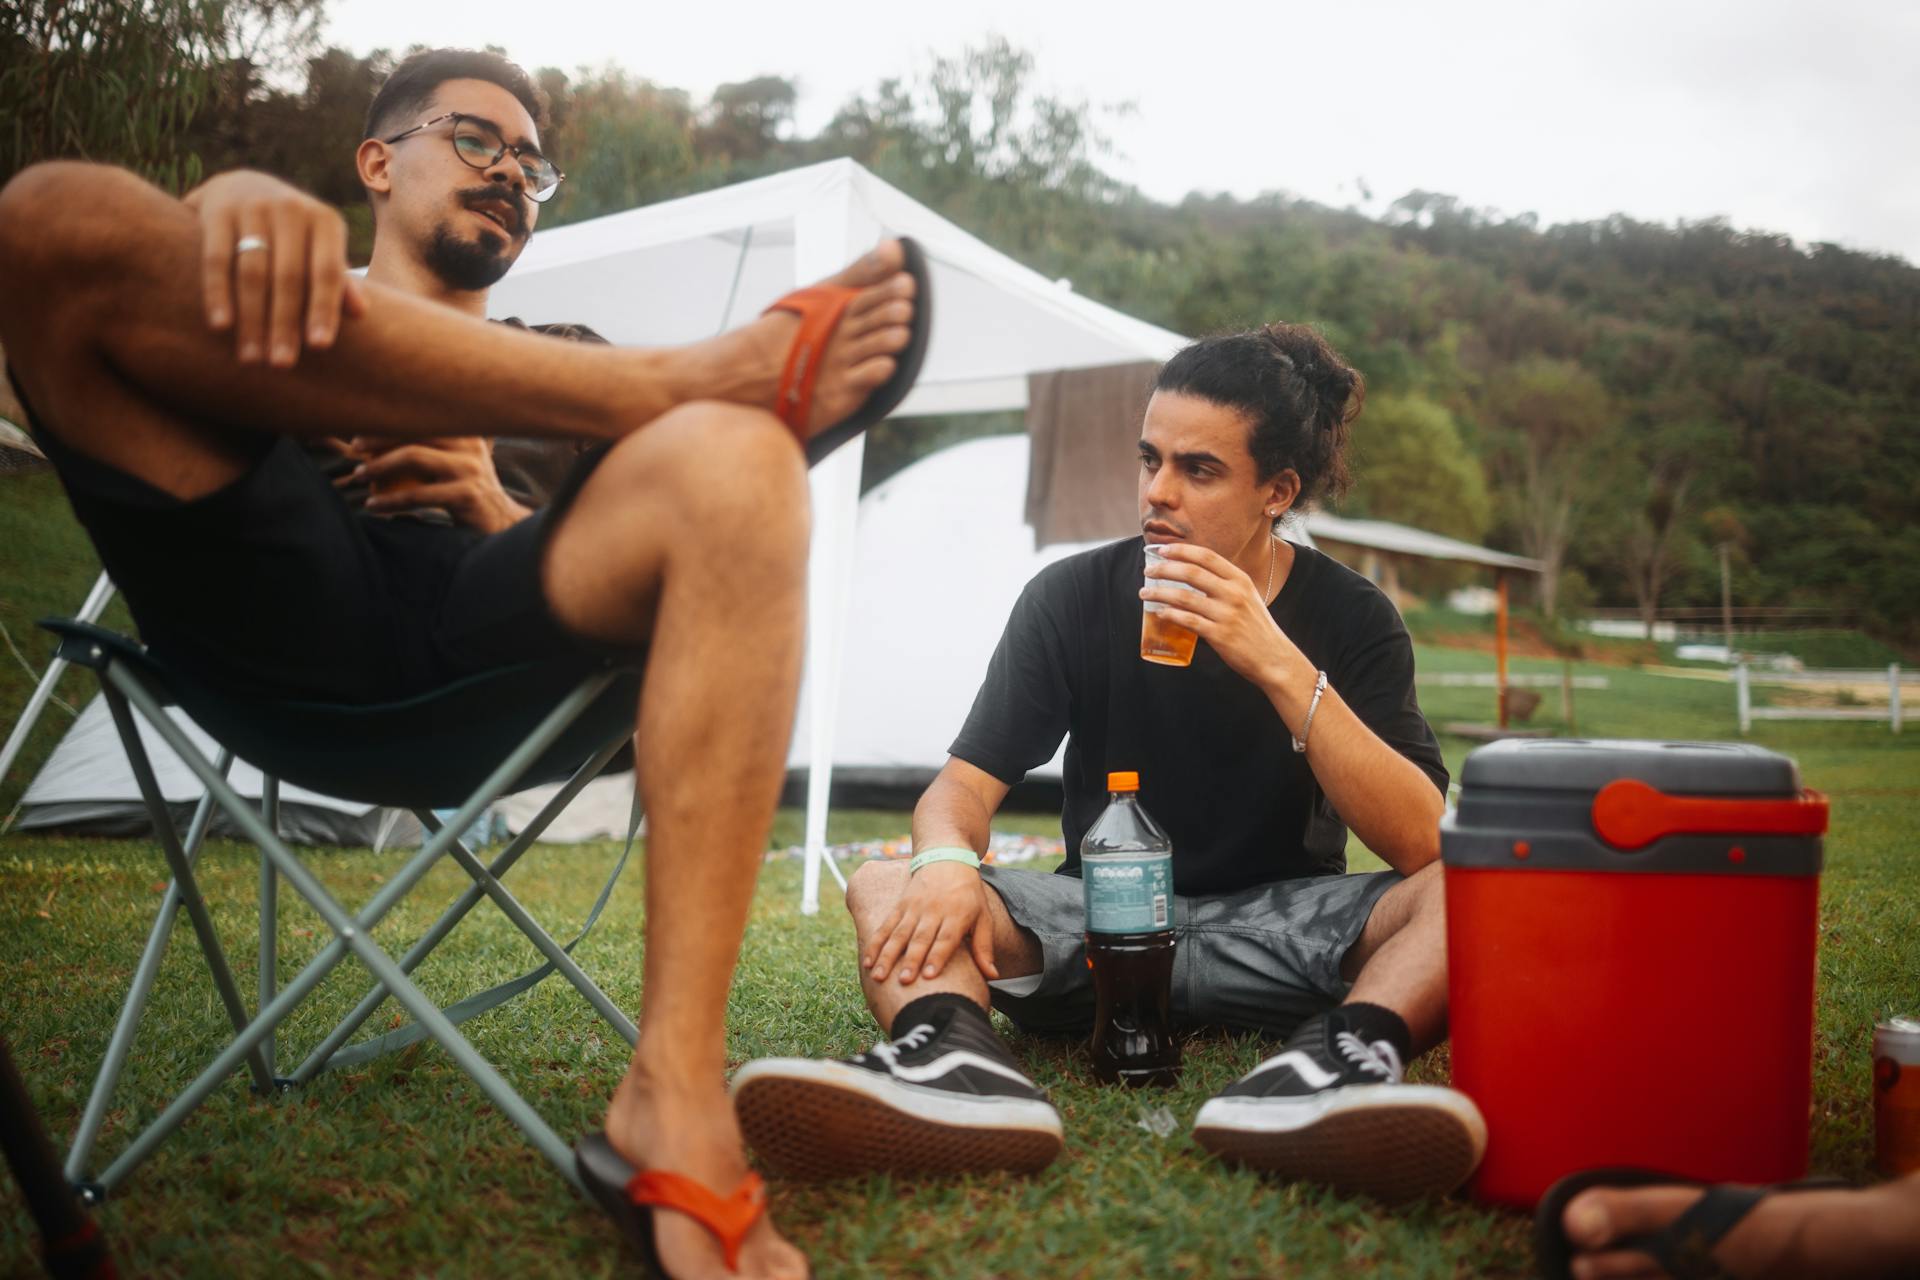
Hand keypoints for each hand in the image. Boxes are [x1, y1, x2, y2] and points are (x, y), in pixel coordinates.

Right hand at [183, 170, 368, 366]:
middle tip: (281, 365)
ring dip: (252, 319)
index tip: (319, 347)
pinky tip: (221, 327)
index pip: (328, 271)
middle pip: (289, 277)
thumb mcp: (320, 249)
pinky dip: (218, 294)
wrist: (242, 187)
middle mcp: (291, 208)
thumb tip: (362, 313)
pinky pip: (217, 259)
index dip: (324, 309)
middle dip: (285, 324)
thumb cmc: (294, 235)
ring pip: (252, 272)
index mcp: (325, 221)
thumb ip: (337, 279)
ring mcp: (252, 206)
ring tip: (251, 358)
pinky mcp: (217, 211)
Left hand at [345, 435, 530, 532]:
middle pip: (415, 430)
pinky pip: (417, 495)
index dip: (386, 421)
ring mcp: (470, 469)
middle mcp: (470, 445)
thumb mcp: (454, 463)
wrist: (500, 525)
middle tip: (354, 451)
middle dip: (378, 438)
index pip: (420, 417)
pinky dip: (390, 501)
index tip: (359, 435)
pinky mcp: (467, 494)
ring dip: (379, 466)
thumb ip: (430, 447)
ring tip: (358, 477)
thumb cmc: (465, 492)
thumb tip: (379, 433)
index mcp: (465, 431)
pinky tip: (373, 506)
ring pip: (414, 457)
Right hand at [863, 861, 998, 985]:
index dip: (938, 957)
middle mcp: (934, 911)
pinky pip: (886, 926)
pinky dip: (876, 943)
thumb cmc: (969, 893)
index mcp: (957, 915)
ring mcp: (914, 908)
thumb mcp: (983, 916)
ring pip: (899, 934)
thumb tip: (992, 976)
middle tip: (904, 981)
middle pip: (921, 938)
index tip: (930, 976)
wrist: (946, 857)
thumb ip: (984, 947)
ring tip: (878, 975)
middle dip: (911, 960)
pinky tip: (868, 960)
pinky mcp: (900, 905)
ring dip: (888, 955)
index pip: (946, 939)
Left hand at [1141, 542, 1289, 685]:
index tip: (1163, 550)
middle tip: (1148, 572)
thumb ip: (1225, 585)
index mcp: (1240, 580)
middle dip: (1164, 569)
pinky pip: (1188, 621)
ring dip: (1159, 593)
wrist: (1274, 658)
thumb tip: (1194, 575)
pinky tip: (1161, 613)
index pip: (1207, 557)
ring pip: (1184, 597)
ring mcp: (1227, 614)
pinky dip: (1170, 614)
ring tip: (1145, 593)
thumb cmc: (1257, 628)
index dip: (1182, 551)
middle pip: (1191, 573)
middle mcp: (1234, 594)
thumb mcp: (1248, 597)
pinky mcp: (1220, 636)